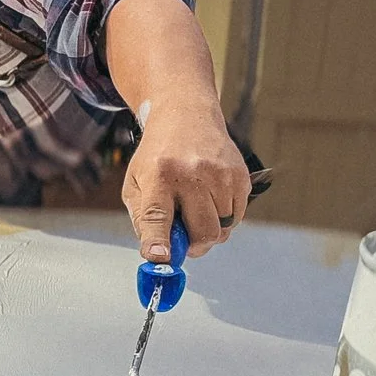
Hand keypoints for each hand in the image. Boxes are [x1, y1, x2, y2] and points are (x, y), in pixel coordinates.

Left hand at [122, 99, 248, 259]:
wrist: (186, 116)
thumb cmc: (158, 156)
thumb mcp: (136, 183)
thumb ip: (143, 220)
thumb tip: (159, 255)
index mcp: (158, 174)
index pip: (158, 216)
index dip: (160, 242)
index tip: (162, 259)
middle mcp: (192, 173)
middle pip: (202, 232)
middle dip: (194, 246)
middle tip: (184, 241)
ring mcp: (220, 174)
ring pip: (222, 229)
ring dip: (209, 230)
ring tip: (196, 208)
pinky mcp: (240, 175)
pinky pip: (237, 217)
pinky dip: (224, 218)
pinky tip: (210, 199)